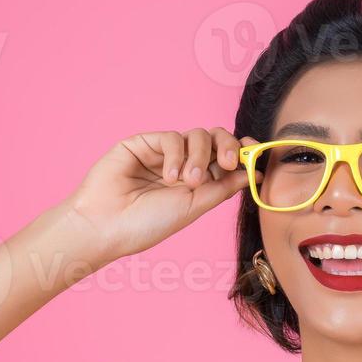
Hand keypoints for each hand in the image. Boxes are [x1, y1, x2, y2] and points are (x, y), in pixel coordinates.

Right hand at [59, 128, 250, 259]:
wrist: (107, 226)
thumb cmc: (146, 224)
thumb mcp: (195, 207)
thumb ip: (223, 187)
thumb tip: (255, 173)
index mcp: (198, 182)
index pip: (225, 158)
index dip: (242, 152)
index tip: (254, 154)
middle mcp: (182, 164)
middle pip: (216, 139)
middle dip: (227, 147)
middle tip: (228, 163)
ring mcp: (162, 153)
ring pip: (196, 136)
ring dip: (199, 156)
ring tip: (187, 181)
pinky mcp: (143, 143)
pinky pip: (171, 137)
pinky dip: (175, 155)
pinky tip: (167, 176)